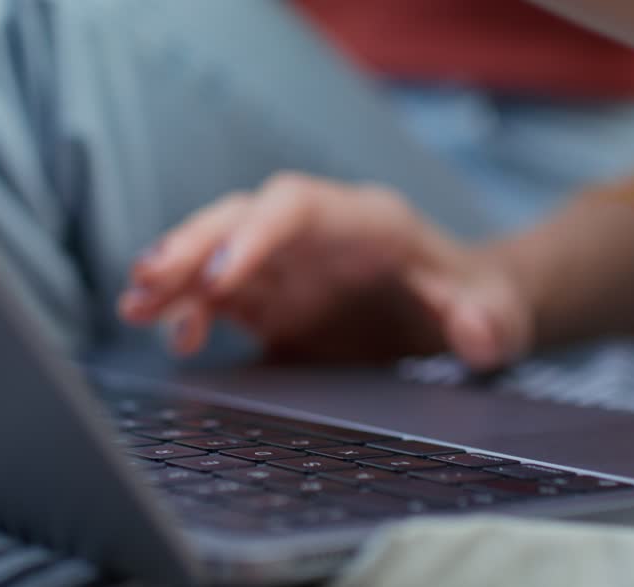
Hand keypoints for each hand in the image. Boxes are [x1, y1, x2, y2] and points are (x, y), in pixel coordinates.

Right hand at [116, 173, 534, 368]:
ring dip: (174, 274)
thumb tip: (475, 331)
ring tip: (135, 306)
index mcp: (367, 221)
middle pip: (242, 217)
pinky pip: (218, 294)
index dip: (256, 232)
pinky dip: (189, 310)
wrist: (464, 309)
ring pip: (217, 252)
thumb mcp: (498, 314)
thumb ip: (488, 322)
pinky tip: (171, 336)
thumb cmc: (478, 301)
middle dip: (194, 244)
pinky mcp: (272, 297)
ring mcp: (289, 264)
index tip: (222, 274)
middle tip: (151, 280)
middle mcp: (317, 233)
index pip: (297, 204)